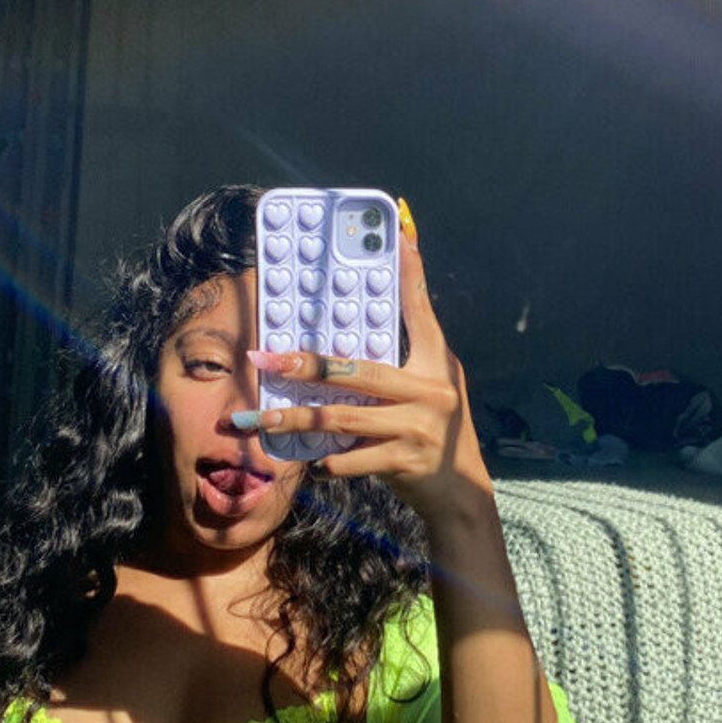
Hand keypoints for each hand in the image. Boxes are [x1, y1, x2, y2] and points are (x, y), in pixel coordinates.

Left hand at [233, 210, 492, 527]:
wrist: (462, 490)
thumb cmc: (438, 429)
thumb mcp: (435, 383)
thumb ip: (405, 355)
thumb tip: (367, 327)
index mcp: (435, 363)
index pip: (420, 310)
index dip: (412, 272)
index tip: (399, 232)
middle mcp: (429, 391)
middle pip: (356, 372)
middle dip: (305, 366)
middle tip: (264, 361)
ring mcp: (417, 428)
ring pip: (342, 418)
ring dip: (296, 420)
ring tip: (258, 419)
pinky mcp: (405, 462)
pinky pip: (351, 459)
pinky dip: (326, 461)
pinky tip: (310, 460)